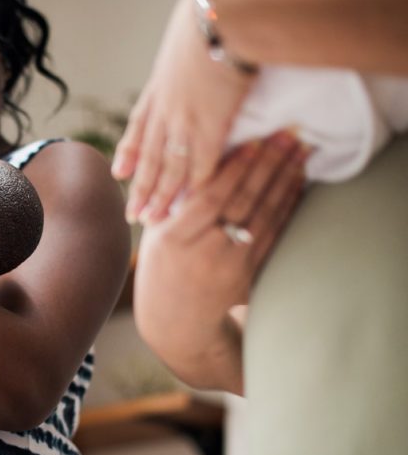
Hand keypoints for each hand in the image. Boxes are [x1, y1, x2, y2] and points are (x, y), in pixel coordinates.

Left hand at [113, 0, 256, 223]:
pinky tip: (190, 203)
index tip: (118, 173)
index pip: (138, 128)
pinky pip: (200, 164)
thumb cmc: (212, 17)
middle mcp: (165, 109)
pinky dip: (194, 186)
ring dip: (161, 196)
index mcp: (158, 88)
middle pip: (148, 157)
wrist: (222, 15)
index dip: (128, 153)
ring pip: (169, 167)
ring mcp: (185, 120)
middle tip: (131, 215)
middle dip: (140, 188)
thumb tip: (193, 54)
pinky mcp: (211, 126)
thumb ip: (186, 58)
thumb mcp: (187, 38)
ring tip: (152, 219)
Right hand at [133, 131, 306, 389]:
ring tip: (298, 151)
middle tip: (286, 135)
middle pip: (242, 202)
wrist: (174, 319)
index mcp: (174, 239)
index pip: (209, 198)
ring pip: (264, 216)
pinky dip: (287, 205)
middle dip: (267, 166)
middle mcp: (204, 252)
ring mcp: (231, 266)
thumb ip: (175, 200)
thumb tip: (198, 155)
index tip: (251, 141)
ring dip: (284, 180)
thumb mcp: (155, 232)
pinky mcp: (250, 275)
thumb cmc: (160, 265)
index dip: (233, 170)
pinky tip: (296, 183)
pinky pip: (273, 234)